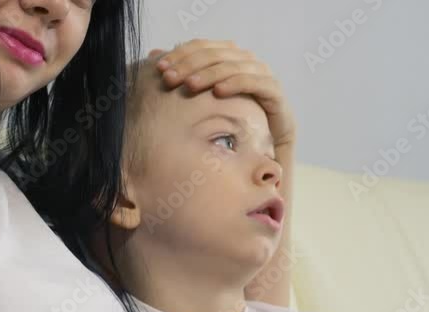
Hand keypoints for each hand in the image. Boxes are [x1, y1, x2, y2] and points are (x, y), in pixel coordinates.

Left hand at [149, 40, 296, 149]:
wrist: (265, 149)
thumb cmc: (228, 123)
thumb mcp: (201, 101)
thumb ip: (181, 75)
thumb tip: (154, 55)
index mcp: (227, 58)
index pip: (201, 46)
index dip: (180, 54)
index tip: (160, 68)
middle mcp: (246, 61)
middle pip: (215, 53)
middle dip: (190, 64)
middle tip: (170, 79)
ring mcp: (262, 74)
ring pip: (233, 65)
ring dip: (209, 74)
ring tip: (189, 86)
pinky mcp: (274, 92)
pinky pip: (255, 82)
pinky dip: (236, 83)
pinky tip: (218, 92)